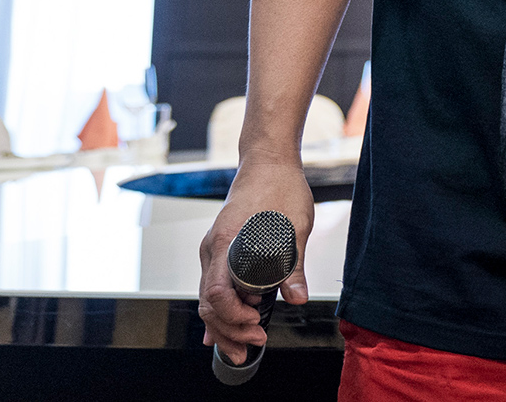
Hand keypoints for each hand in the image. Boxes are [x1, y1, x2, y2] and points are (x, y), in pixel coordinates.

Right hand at [198, 159, 313, 364]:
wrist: (268, 160)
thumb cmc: (280, 186)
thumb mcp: (295, 225)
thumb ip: (294, 263)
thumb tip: (297, 298)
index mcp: (225, 242)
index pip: (215, 293)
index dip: (232, 316)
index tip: (255, 323)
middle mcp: (212, 249)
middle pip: (207, 303)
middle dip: (227, 330)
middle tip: (253, 345)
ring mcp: (213, 250)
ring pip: (208, 298)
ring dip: (224, 324)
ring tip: (244, 345)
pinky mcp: (221, 250)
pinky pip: (212, 286)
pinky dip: (219, 310)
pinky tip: (222, 330)